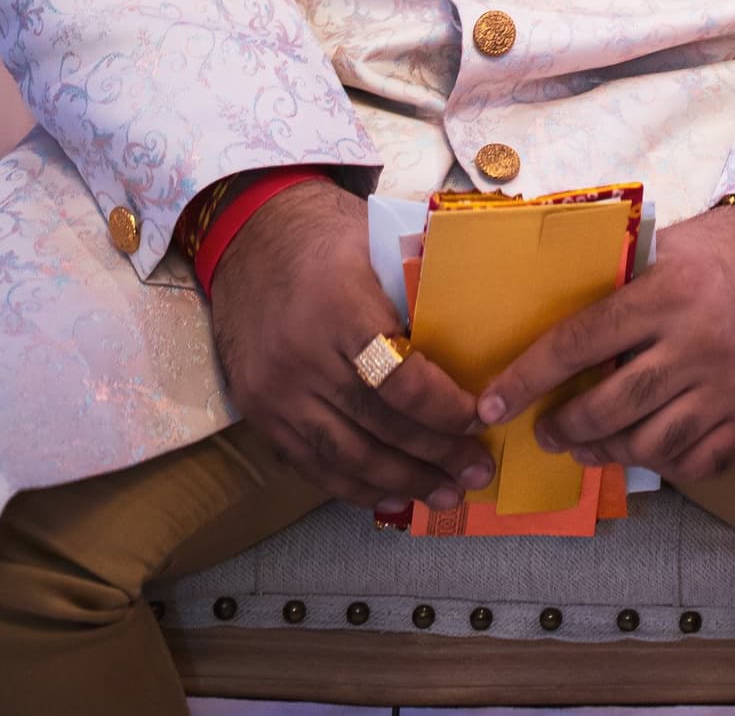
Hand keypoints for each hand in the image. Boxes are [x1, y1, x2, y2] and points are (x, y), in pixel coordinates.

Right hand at [209, 178, 490, 510]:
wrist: (249, 238)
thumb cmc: (330, 236)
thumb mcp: (380, 240)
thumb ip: (422, 282)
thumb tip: (484, 324)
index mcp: (339, 307)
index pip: (400, 378)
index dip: (444, 409)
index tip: (482, 419)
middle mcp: (302, 358)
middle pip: (377, 425)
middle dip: (434, 455)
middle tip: (478, 470)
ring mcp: (275, 393)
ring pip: (345, 456)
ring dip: (400, 482)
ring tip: (446, 492)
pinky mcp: (259, 413)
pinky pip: (311, 464)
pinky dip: (353, 486)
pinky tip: (391, 497)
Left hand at [477, 203, 734, 486]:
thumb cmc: (725, 250)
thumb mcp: (669, 248)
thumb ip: (619, 283)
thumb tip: (552, 320)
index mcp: (666, 292)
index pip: (579, 342)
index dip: (528, 378)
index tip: (493, 405)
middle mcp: (697, 342)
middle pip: (611, 406)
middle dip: (566, 427)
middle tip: (547, 433)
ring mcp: (730, 385)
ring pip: (649, 443)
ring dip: (608, 452)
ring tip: (589, 447)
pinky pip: (697, 462)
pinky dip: (665, 465)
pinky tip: (647, 451)